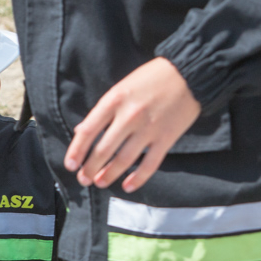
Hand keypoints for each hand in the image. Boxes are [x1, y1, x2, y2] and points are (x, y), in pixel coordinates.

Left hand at [64, 58, 201, 192]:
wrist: (189, 74)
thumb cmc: (152, 78)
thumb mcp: (121, 87)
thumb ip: (103, 110)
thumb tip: (82, 130)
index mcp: (114, 100)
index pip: (89, 131)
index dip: (77, 150)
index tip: (71, 165)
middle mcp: (129, 116)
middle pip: (104, 150)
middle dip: (90, 169)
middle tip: (84, 178)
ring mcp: (149, 128)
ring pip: (124, 160)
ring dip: (109, 175)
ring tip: (100, 183)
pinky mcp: (166, 138)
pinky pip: (149, 165)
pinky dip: (138, 179)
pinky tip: (127, 186)